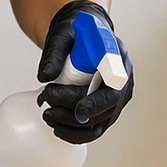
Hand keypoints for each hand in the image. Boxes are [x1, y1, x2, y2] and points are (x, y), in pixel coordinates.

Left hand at [36, 0, 134, 144]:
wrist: (84, 36)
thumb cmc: (77, 32)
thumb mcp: (64, 34)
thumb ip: (55, 52)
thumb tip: (44, 77)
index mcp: (119, 63)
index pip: (114, 89)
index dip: (98, 103)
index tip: (79, 109)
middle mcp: (122, 85)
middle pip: (104, 111)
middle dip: (74, 113)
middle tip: (46, 100)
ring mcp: (114, 101)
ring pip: (98, 125)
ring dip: (72, 127)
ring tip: (48, 116)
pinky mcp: (103, 111)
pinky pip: (93, 130)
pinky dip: (75, 134)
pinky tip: (57, 128)